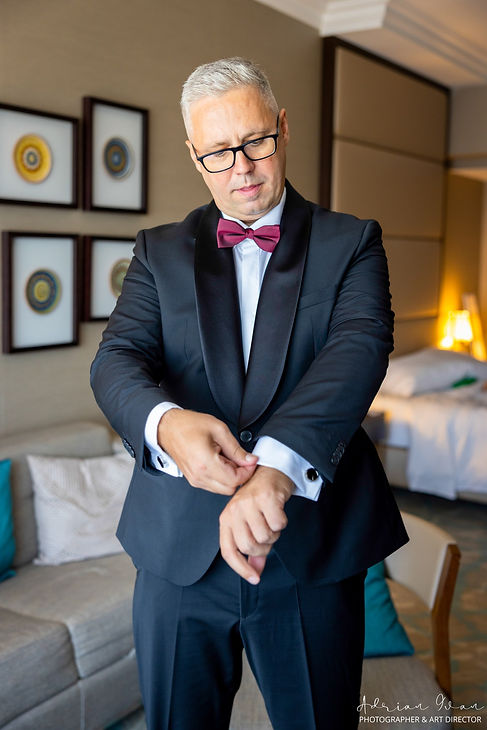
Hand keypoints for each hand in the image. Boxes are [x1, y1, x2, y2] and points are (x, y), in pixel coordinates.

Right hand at [157, 409, 257, 494]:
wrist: (168, 428)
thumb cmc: (188, 425)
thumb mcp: (218, 429)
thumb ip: (236, 448)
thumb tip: (250, 460)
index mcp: (205, 462)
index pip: (235, 480)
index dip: (247, 471)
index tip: (250, 461)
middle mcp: (199, 475)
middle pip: (230, 488)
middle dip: (239, 475)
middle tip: (240, 459)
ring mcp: (195, 480)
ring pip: (222, 489)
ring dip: (230, 477)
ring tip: (226, 458)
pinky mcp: (194, 480)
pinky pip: (214, 486)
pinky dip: (221, 477)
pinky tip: (218, 462)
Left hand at [219, 465, 293, 583]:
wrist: (270, 472)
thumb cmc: (258, 500)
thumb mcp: (249, 523)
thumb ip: (252, 549)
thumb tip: (255, 572)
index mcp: (227, 519)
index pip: (229, 551)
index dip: (241, 568)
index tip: (254, 578)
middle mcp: (235, 511)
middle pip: (250, 547)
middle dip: (264, 546)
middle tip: (267, 533)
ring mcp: (250, 503)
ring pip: (265, 537)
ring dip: (274, 533)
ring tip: (271, 520)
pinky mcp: (266, 497)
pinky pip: (278, 524)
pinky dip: (282, 522)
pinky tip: (278, 511)